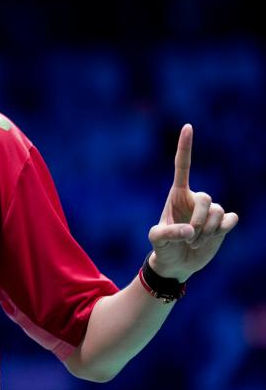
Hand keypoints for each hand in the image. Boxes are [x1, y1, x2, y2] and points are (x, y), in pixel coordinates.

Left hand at [147, 124, 238, 281]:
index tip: (188, 126)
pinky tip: (214, 237)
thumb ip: (169, 233)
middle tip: (190, 238)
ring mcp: (210, 211)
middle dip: (200, 221)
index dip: (185, 147)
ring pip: (219, 212)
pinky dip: (223, 230)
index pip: (182, 166)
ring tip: (195, 242)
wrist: (176, 263)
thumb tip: (190, 230)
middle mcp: (195, 199)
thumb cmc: (162, 247)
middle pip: (207, 199)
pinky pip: (232, 219)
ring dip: (208, 231)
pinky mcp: (223, 224)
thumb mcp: (156, 240)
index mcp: (177, 194)